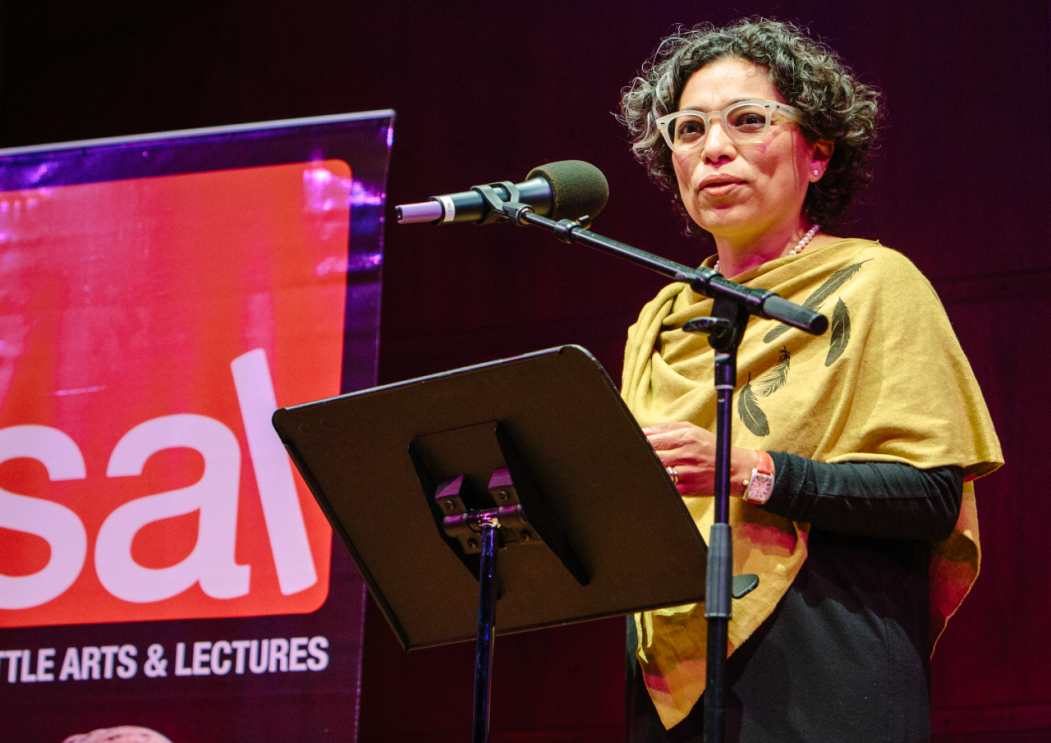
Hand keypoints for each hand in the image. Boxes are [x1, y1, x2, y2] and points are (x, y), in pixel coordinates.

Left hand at [642, 421, 759, 497]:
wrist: (735, 470)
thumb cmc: (711, 448)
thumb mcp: (693, 430)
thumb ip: (667, 428)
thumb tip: (644, 431)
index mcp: (686, 437)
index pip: (652, 439)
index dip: (639, 443)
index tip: (632, 444)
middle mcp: (687, 454)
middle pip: (652, 456)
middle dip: (641, 456)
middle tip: (633, 457)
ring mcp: (687, 473)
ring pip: (657, 471)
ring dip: (649, 469)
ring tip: (644, 467)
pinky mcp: (688, 489)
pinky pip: (666, 486)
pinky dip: (658, 482)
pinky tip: (655, 479)